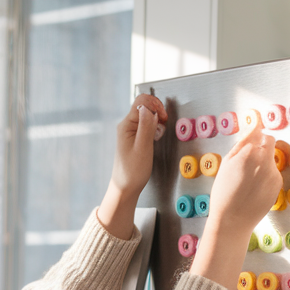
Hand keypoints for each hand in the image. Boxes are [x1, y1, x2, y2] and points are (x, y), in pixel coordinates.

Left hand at [98, 94, 167, 238]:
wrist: (126, 187)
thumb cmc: (133, 171)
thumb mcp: (143, 147)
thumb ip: (146, 126)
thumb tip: (148, 108)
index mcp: (126, 125)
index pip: (142, 101)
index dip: (155, 105)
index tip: (163, 118)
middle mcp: (126, 126)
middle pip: (145, 106)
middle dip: (157, 113)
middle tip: (162, 126)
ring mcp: (130, 132)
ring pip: (147, 116)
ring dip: (156, 122)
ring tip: (158, 135)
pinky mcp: (134, 138)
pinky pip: (146, 126)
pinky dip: (154, 129)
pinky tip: (155, 138)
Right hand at [189, 123, 281, 289]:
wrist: (232, 220)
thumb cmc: (224, 192)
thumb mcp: (226, 163)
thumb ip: (242, 142)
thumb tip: (253, 126)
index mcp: (249, 152)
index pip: (260, 132)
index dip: (255, 135)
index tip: (252, 138)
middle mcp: (264, 160)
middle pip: (270, 142)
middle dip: (262, 146)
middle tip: (248, 160)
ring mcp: (273, 173)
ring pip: (271, 158)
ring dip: (263, 163)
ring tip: (247, 179)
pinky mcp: (278, 184)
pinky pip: (273, 173)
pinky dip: (266, 176)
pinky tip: (254, 188)